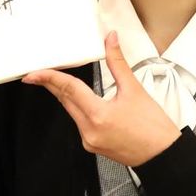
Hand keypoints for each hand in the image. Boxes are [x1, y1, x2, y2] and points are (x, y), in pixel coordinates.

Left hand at [22, 31, 181, 166]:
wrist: (162, 155)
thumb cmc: (153, 127)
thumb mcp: (135, 89)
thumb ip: (118, 63)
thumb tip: (111, 40)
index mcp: (99, 115)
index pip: (68, 90)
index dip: (49, 78)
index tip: (33, 73)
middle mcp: (89, 130)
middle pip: (65, 101)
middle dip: (52, 85)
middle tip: (37, 73)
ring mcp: (89, 140)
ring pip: (71, 112)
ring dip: (66, 96)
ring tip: (59, 81)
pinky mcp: (92, 145)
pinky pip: (79, 122)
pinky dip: (78, 109)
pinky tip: (81, 101)